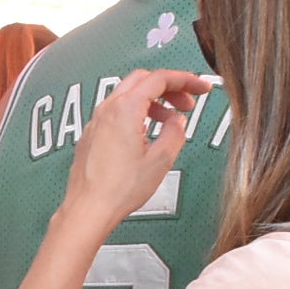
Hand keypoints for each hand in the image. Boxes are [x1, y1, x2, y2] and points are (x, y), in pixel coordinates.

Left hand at [61, 69, 215, 233]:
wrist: (88, 209)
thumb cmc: (118, 189)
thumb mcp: (160, 160)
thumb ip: (175, 134)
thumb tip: (177, 122)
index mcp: (125, 109)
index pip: (160, 79)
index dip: (186, 79)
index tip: (201, 87)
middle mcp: (107, 109)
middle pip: (143, 80)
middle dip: (169, 87)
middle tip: (187, 103)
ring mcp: (96, 121)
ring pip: (128, 95)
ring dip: (153, 101)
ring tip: (170, 121)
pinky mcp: (91, 134)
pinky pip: (116, 112)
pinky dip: (135, 113)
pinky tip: (146, 133)